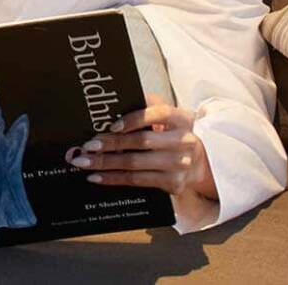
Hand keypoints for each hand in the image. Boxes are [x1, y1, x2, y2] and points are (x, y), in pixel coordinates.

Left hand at [65, 93, 216, 199]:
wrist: (203, 160)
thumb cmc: (175, 133)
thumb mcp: (169, 116)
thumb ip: (147, 106)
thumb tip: (115, 103)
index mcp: (181, 119)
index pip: (158, 114)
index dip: (134, 119)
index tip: (112, 125)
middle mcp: (183, 141)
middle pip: (142, 142)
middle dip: (111, 144)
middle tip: (87, 145)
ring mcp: (180, 165)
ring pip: (136, 164)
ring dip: (106, 164)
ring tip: (84, 162)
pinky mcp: (174, 183)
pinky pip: (137, 181)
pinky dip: (114, 179)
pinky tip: (96, 176)